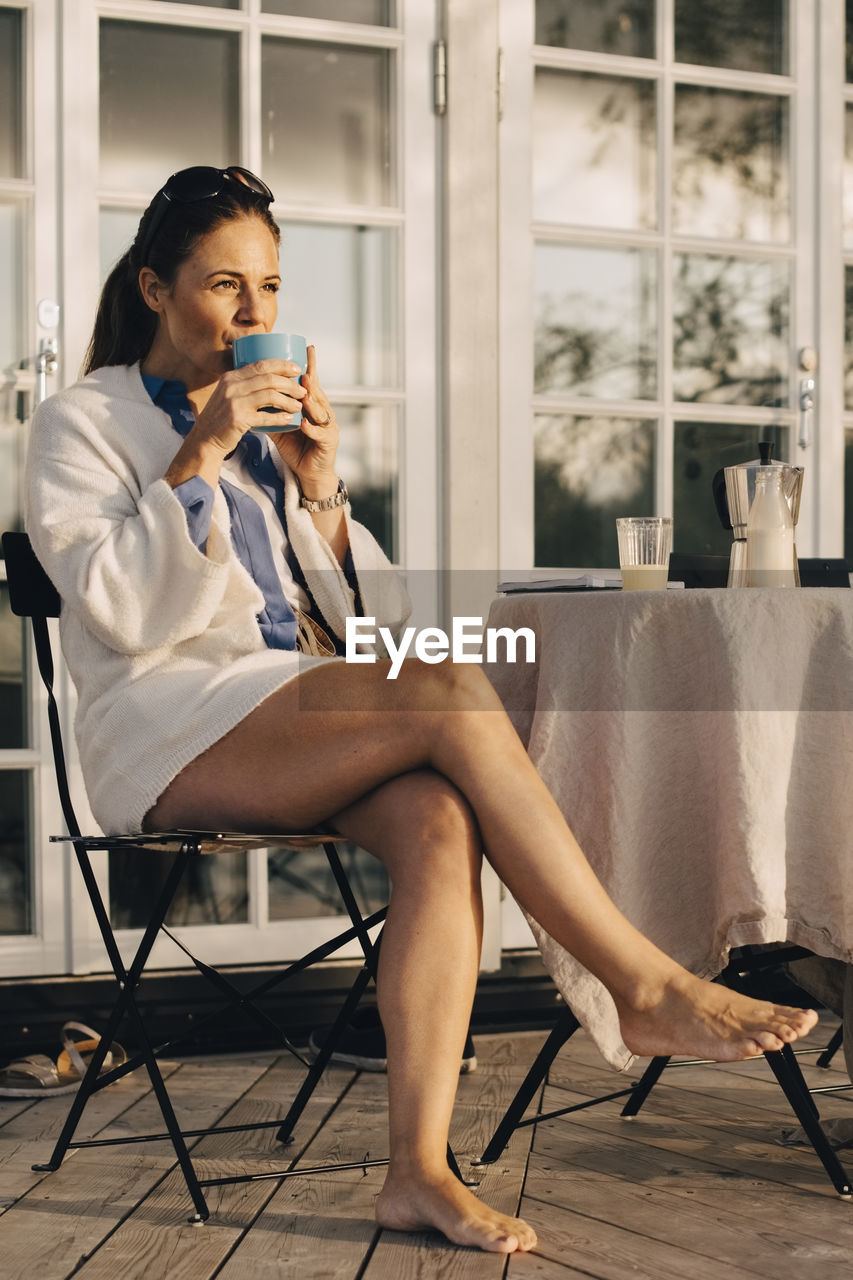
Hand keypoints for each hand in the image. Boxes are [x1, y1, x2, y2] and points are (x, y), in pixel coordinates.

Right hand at [190, 359, 306, 456]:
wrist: (205, 439)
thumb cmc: (222, 417)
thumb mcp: (229, 394)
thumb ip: (244, 385)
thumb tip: (270, 376)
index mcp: (231, 377)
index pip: (261, 365)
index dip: (282, 365)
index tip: (297, 369)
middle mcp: (232, 386)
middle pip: (269, 379)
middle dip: (290, 384)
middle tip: (302, 391)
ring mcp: (234, 402)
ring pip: (270, 396)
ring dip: (288, 401)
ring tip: (299, 406)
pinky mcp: (238, 419)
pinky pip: (265, 417)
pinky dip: (279, 418)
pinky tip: (289, 420)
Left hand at [269, 345, 339, 497]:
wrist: (309, 473)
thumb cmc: (296, 448)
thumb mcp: (281, 427)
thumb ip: (271, 410)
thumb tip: (252, 395)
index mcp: (313, 407)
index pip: (312, 383)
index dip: (311, 366)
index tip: (307, 348)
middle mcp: (323, 413)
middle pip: (318, 394)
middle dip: (312, 381)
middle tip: (303, 372)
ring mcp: (328, 427)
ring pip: (321, 411)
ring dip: (312, 402)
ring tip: (304, 394)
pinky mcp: (329, 443)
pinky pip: (319, 434)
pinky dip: (311, 428)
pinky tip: (304, 423)